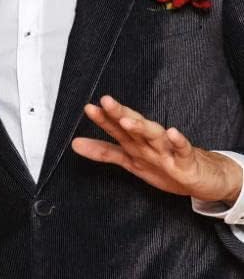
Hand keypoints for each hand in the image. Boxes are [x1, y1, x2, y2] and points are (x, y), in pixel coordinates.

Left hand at [72, 96, 242, 202]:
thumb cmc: (165, 165)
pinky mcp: (188, 161)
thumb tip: (74, 144)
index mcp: (136, 141)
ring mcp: (169, 149)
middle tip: (105, 101)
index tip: (89, 107)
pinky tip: (172, 133)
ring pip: (155, 135)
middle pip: (134, 125)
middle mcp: (151, 141)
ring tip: (128, 121)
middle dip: (119, 113)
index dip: (103, 119)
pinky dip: (178, 141)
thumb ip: (104, 151)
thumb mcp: (131, 161)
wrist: (204, 177)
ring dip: (142, 126)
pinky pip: (183, 150)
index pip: (117, 127)